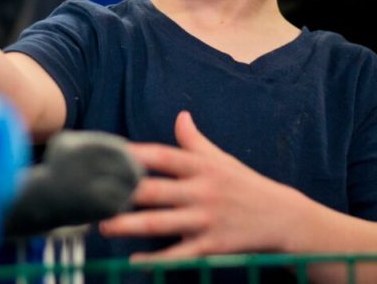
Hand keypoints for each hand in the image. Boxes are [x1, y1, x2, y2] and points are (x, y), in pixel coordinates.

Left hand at [98, 110, 301, 259]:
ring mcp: (206, 219)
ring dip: (130, 225)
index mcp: (202, 167)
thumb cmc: (248, 186)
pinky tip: (135, 261)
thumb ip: (195, 141)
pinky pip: (180, 254)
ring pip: (161, 222)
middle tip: (92, 193)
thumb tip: (180, 115)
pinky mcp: (213, 245)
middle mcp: (202, 191)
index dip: (134, 153)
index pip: (162, 156)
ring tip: (103, 225)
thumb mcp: (223, 160)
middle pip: (155, 190)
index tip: (107, 151)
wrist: (285, 218)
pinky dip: (158, 260)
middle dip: (123, 192)